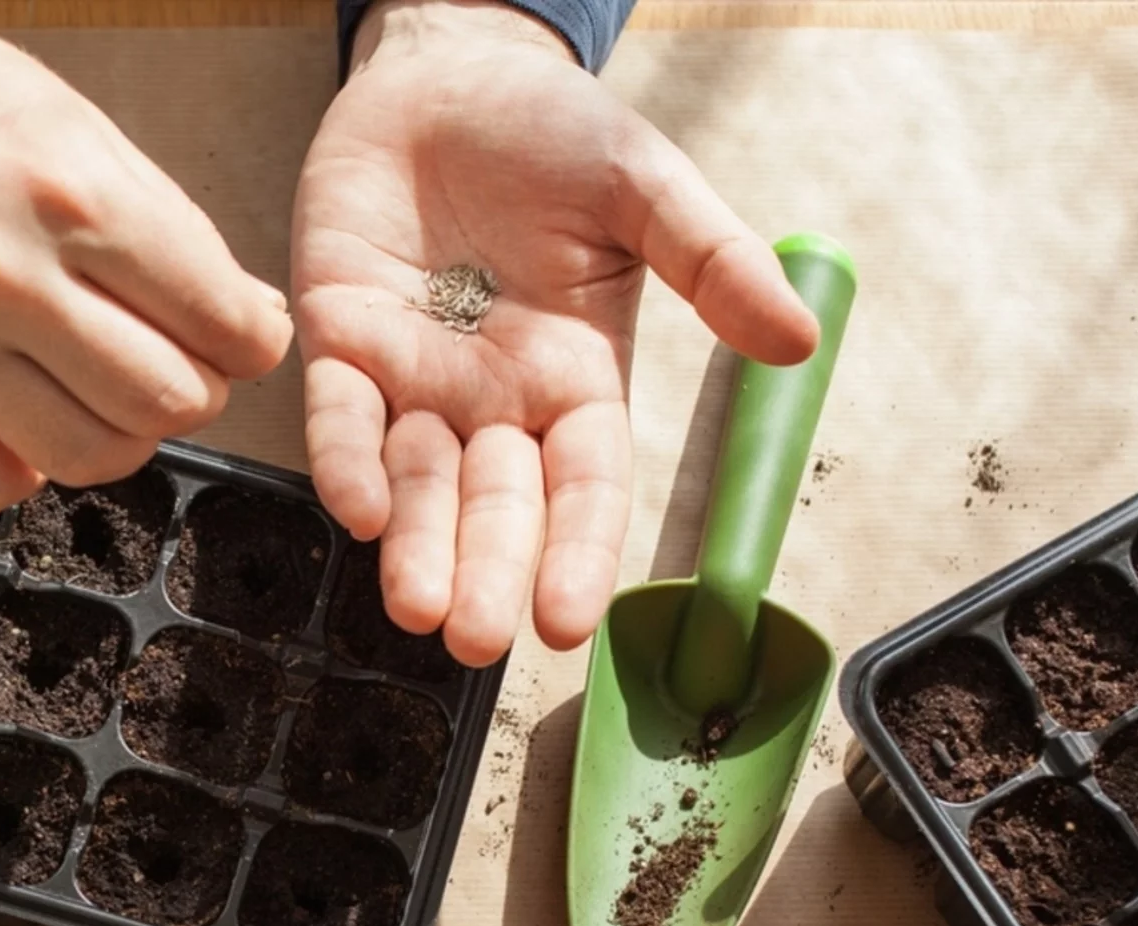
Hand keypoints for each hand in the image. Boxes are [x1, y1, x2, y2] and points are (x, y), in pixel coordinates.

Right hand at [0, 0, 292, 513]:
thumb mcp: (75, 127)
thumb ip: (170, 230)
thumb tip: (250, 318)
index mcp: (71, 196)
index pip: (224, 325)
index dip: (250, 343)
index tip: (239, 339)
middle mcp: (2, 274)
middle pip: (168, 403)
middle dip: (192, 390)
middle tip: (173, 364)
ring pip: (89, 456)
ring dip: (118, 436)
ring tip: (99, 391)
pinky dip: (23, 468)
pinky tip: (20, 416)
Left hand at [292, 0, 818, 666]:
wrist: (449, 73)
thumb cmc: (554, 131)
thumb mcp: (646, 189)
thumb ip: (711, 261)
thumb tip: (797, 339)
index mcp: (576, 380)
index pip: (584, 486)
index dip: (579, 552)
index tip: (569, 622)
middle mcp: (494, 398)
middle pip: (496, 504)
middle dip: (486, 572)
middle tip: (477, 640)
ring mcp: (413, 376)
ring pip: (416, 481)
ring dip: (414, 546)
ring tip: (415, 609)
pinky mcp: (340, 338)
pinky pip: (339, 413)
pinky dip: (345, 459)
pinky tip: (356, 509)